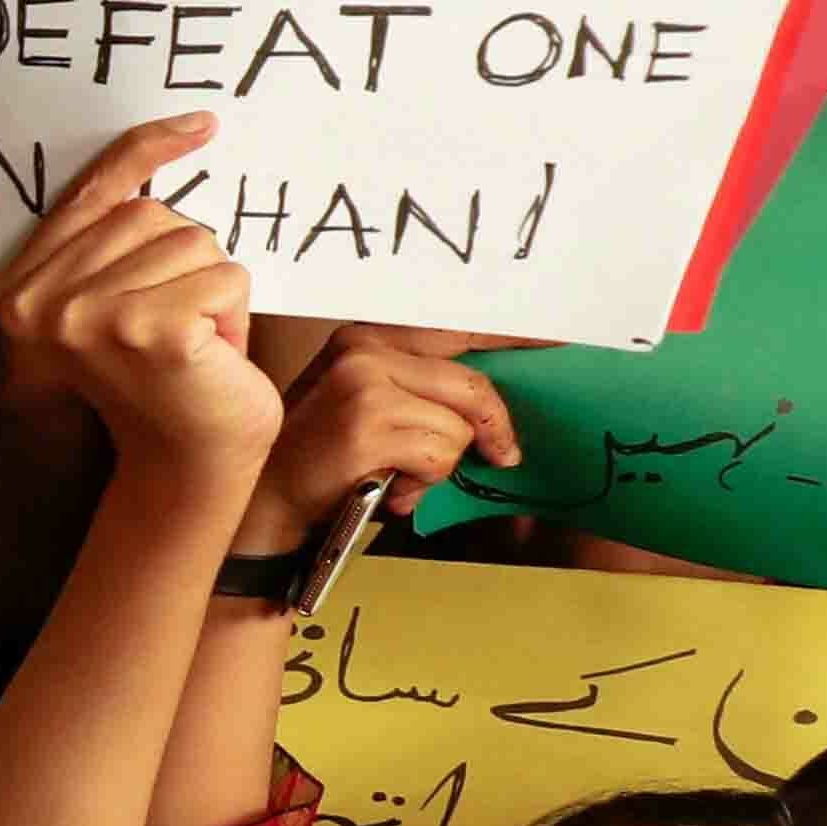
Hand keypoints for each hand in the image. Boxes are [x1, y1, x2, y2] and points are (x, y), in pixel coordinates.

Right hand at [0, 116, 278, 472]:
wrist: (186, 463)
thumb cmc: (163, 377)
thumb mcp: (114, 300)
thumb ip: (108, 244)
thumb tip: (158, 156)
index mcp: (20, 288)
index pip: (89, 193)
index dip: (146, 151)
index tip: (200, 123)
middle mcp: (41, 301)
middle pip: (149, 214)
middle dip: (186, 261)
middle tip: (180, 323)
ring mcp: (90, 315)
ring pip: (192, 242)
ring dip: (213, 289)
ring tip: (196, 341)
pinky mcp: (150, 330)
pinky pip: (224, 277)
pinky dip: (235, 313)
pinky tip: (214, 354)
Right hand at [241, 325, 521, 556]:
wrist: (263, 497)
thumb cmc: (319, 455)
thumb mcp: (363, 401)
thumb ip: (418, 387)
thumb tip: (492, 404)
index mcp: (366, 337)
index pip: (458, 329)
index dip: (515, 338)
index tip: (562, 342)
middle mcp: (365, 350)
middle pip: (472, 384)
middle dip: (492, 429)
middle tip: (502, 456)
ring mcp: (364, 385)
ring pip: (459, 427)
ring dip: (442, 465)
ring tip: (402, 476)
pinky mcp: (367, 426)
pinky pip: (440, 455)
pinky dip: (426, 483)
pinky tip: (392, 488)